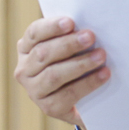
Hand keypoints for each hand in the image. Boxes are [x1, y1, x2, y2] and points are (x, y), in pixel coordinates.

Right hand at [14, 15, 109, 129]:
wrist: (83, 100)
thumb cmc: (75, 63)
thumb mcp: (67, 48)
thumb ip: (70, 36)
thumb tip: (88, 25)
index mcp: (26, 48)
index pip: (34, 33)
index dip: (51, 27)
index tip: (71, 22)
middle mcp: (24, 70)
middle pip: (43, 53)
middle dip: (69, 44)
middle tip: (90, 36)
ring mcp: (34, 90)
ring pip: (54, 75)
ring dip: (80, 64)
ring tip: (101, 55)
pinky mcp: (48, 107)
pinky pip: (68, 94)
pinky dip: (88, 83)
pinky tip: (104, 74)